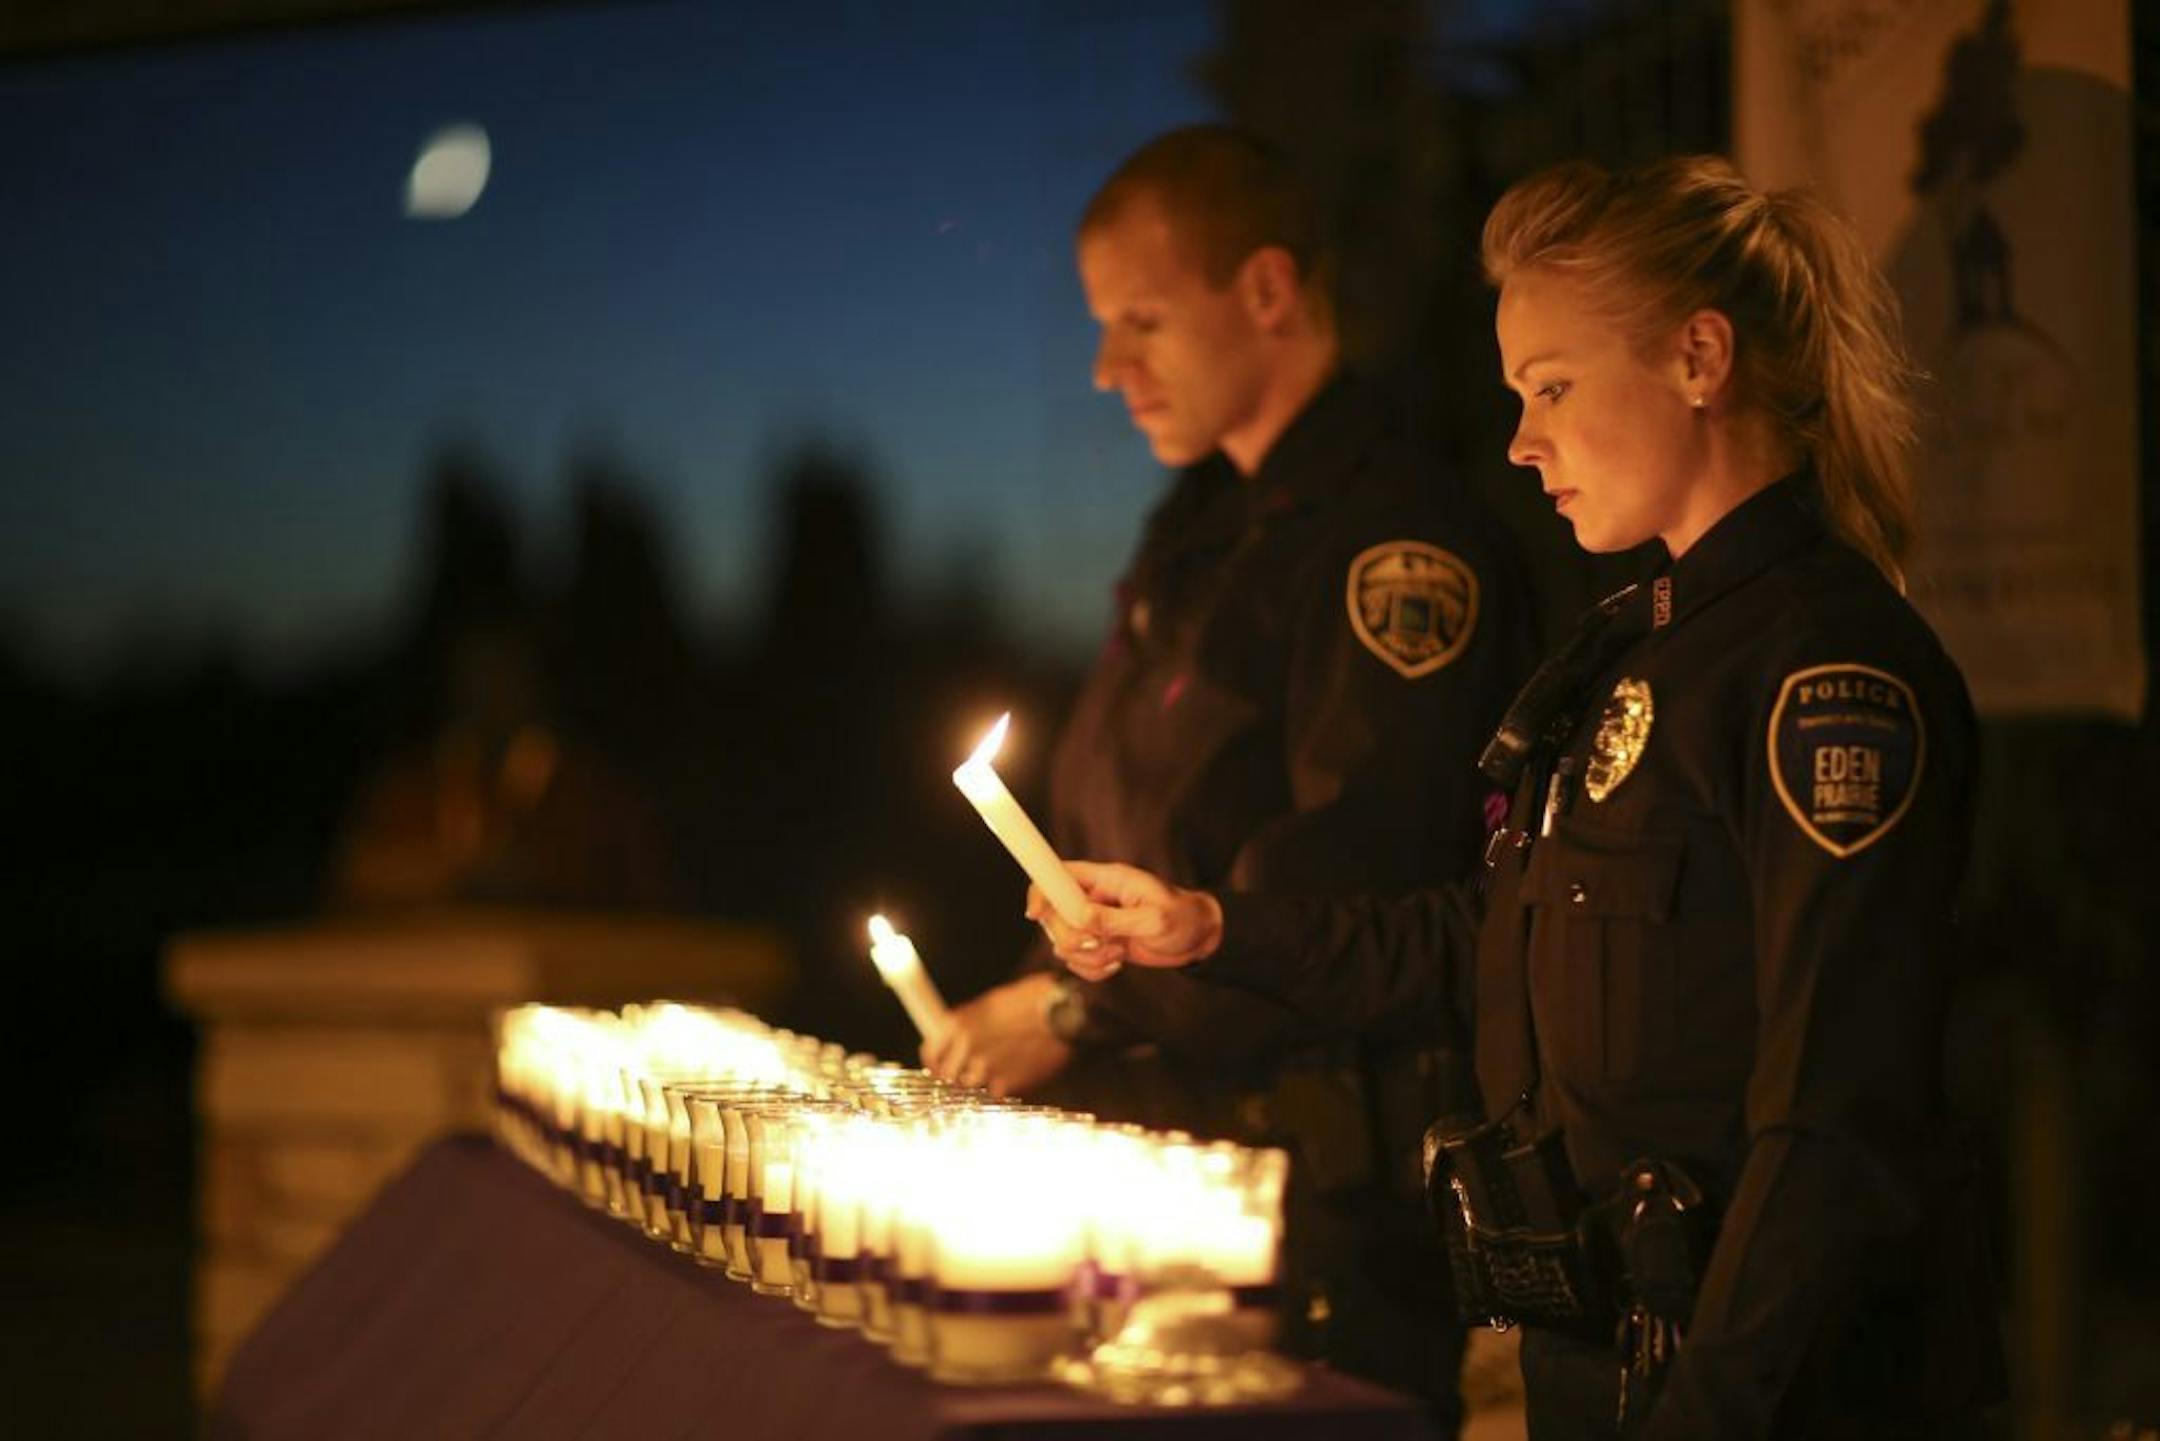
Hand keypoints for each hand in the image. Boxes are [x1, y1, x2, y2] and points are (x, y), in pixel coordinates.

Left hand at [918, 973, 1072, 1096]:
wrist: (1063, 1012)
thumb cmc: (1029, 1001)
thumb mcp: (991, 1002)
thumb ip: (968, 1021)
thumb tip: (952, 1035)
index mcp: (958, 1023)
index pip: (931, 1051)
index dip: (934, 1060)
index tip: (938, 1064)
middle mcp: (966, 1046)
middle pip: (947, 1074)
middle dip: (956, 1074)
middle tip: (969, 1069)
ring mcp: (985, 1067)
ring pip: (970, 1085)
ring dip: (980, 1080)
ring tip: (1000, 1066)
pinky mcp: (1006, 1083)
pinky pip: (994, 1093)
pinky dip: (1002, 1086)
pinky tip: (1015, 1070)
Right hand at [1026, 860, 1223, 979]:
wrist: (1199, 938)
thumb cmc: (1183, 919)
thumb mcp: (1154, 919)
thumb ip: (1116, 919)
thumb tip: (1081, 918)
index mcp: (1106, 880)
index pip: (1059, 874)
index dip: (1040, 890)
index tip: (1035, 914)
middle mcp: (1094, 899)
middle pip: (1053, 915)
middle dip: (1070, 937)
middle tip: (1100, 944)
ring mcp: (1095, 922)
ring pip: (1063, 943)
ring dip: (1086, 957)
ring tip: (1118, 954)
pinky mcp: (1100, 944)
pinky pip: (1077, 962)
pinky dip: (1092, 970)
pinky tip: (1117, 965)